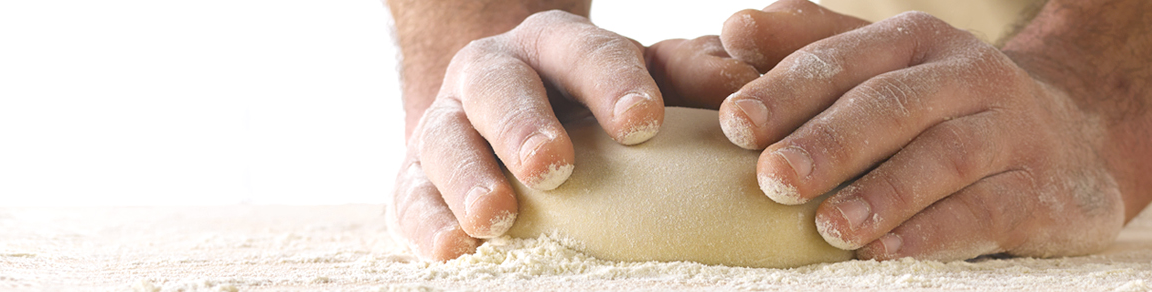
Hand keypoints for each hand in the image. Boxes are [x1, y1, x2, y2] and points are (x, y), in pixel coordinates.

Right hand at [388, 10, 758, 259]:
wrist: (501, 118)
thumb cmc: (589, 108)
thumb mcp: (638, 81)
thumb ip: (685, 77)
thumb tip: (743, 87)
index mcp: (552, 45)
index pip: (581, 52)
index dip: (611, 83)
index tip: (645, 123)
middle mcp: (491, 74)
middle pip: (500, 87)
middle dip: (523, 124)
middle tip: (553, 165)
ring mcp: (446, 124)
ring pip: (445, 139)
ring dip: (468, 176)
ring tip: (496, 216)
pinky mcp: (414, 178)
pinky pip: (409, 196)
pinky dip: (428, 222)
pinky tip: (454, 248)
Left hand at [718, 0, 1126, 260]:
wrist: (1072, 139)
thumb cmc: (938, 106)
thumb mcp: (879, 67)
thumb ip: (807, 47)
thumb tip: (734, 31)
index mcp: (914, 39)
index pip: (842, 59)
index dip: (785, 91)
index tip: (733, 124)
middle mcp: (967, 74)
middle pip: (891, 103)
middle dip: (828, 142)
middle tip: (773, 178)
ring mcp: (1013, 130)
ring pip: (943, 157)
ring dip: (882, 193)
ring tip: (828, 226)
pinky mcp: (1044, 190)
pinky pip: (987, 210)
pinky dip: (932, 232)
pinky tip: (883, 251)